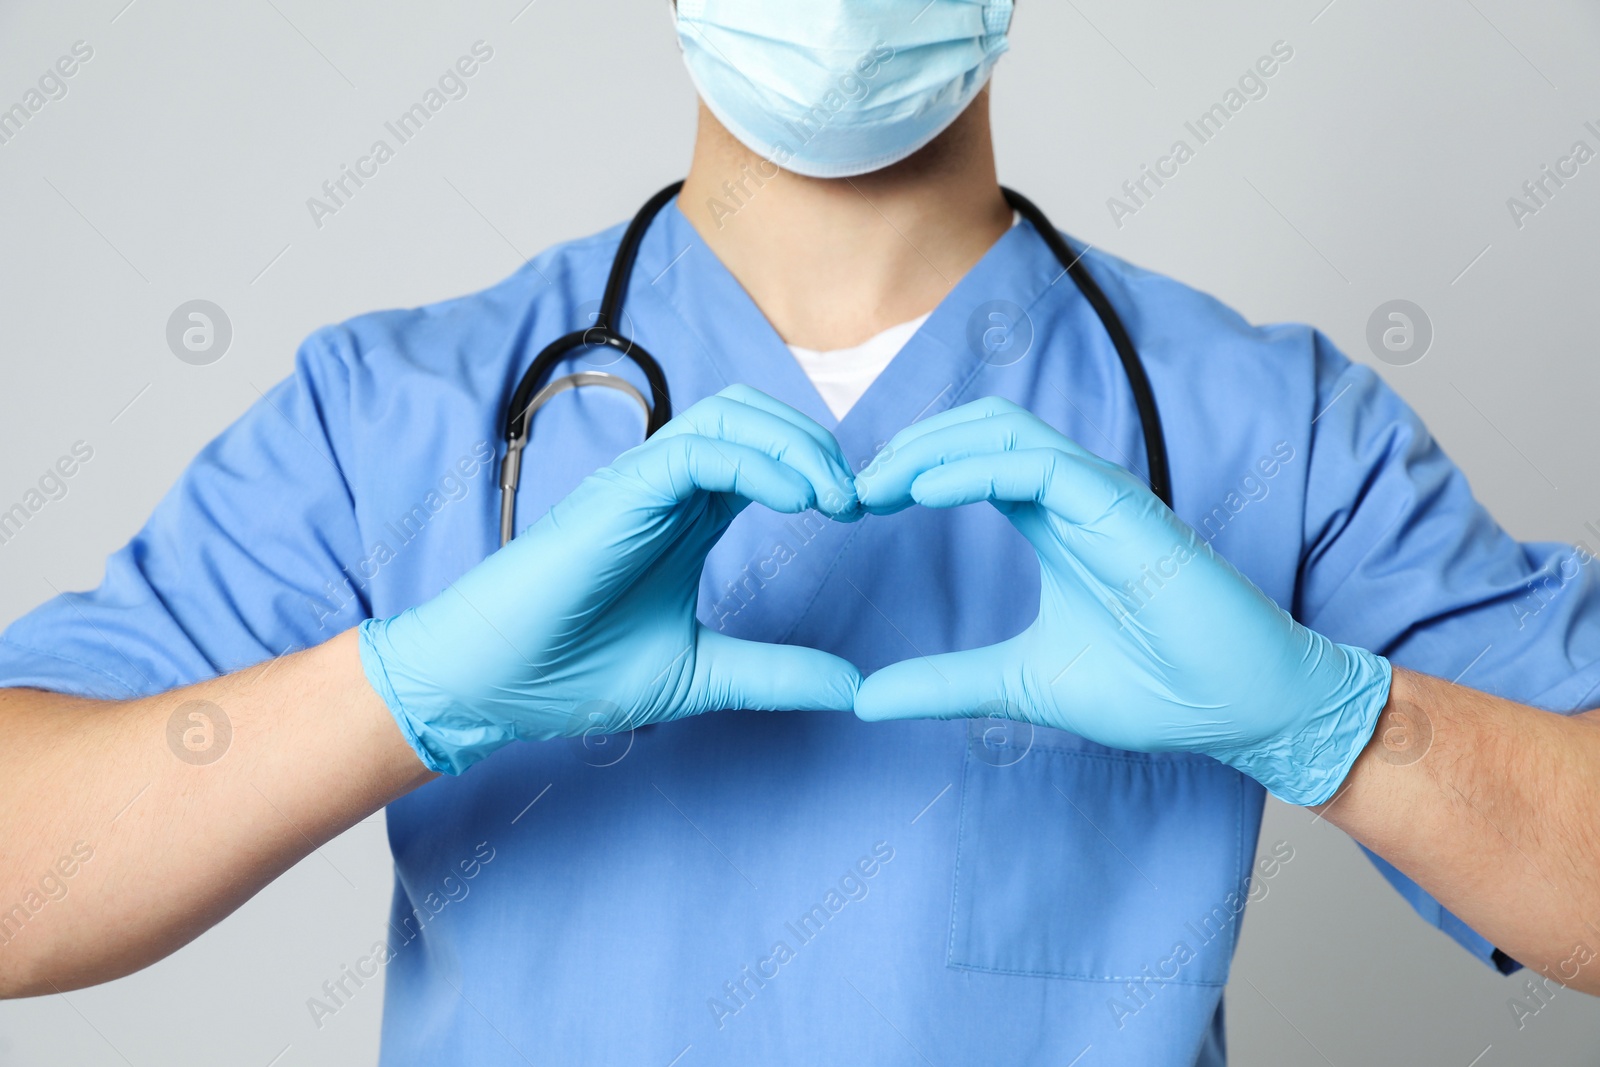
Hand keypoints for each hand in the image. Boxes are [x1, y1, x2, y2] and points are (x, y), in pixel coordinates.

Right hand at [358, 386, 863, 774]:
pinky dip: (758, 463)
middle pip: (756, 419)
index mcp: (687, 518)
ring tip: (837, 497)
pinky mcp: (620, 492)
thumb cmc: (571, 676)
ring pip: (733, 417)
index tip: (865, 515)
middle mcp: (668, 488)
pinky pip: (699, 449)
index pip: (766, 458)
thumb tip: (854, 689)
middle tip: (860, 500)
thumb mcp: (700, 677)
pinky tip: (799, 501)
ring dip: (798, 445)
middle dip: (819, 447)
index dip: (821, 472)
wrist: (489, 689)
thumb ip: (775, 675)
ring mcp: (642, 483)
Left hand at [852, 398, 1390, 805]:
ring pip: (1002, 431)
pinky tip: (924, 493)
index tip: (850, 507)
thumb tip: (864, 698)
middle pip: (976, 430)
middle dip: (906, 448)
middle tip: (847, 489)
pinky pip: (1040, 465)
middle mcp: (1075, 496)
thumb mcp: (1021, 684)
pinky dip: (976, 468)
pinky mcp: (1125, 510)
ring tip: (872, 484)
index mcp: (1054, 521)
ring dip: (929, 449)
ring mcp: (1101, 496)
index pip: (968, 463)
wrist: (1241, 711)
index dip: (907, 472)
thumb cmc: (1156, 690)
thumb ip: (946, 682)